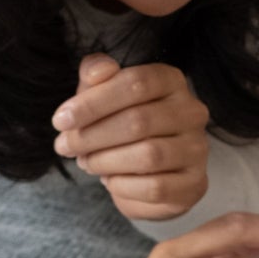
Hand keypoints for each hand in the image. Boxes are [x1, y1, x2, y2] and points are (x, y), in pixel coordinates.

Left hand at [53, 55, 210, 220]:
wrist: (147, 171)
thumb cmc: (121, 124)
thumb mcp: (103, 95)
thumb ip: (96, 75)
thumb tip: (99, 70)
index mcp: (171, 81)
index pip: (135, 82)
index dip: (93, 102)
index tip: (60, 120)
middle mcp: (192, 112)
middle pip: (139, 121)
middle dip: (92, 136)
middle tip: (66, 146)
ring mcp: (198, 149)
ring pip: (148, 155)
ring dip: (105, 161)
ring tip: (87, 163)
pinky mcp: (195, 183)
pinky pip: (155, 187)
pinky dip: (123, 186)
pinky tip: (110, 180)